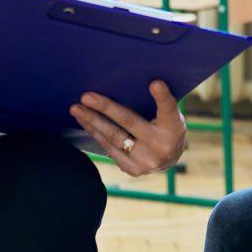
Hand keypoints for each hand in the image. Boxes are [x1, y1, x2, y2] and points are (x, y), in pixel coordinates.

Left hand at [70, 81, 187, 176]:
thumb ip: (158, 102)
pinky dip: (97, 134)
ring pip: (114, 138)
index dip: (162, 97)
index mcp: (174, 127)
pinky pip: (110, 149)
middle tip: (86, 96)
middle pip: (129, 122)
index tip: (155, 83)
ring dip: (92, 121)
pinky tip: (86, 123)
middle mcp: (161, 146)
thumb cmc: (166, 126)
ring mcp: (146, 161)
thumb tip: (140, 81)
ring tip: (77, 109)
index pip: (169, 109)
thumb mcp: (169, 113)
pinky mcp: (133, 170)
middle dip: (105, 108)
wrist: (170, 159)